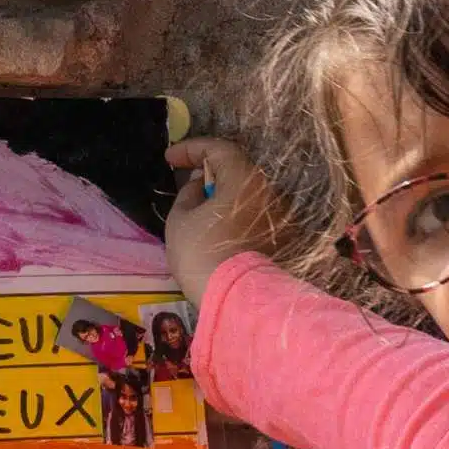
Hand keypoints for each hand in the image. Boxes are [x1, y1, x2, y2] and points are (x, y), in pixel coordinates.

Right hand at [164, 138, 286, 303]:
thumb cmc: (202, 254)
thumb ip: (188, 193)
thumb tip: (200, 184)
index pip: (219, 148)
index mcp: (245, 178)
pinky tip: (216, 223)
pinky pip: (252, 213)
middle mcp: (268, 191)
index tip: (169, 158)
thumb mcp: (181, 219)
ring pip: (246, 193)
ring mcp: (277, 216)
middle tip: (186, 178)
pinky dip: (233, 211)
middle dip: (209, 169)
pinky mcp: (278, 238)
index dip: (191, 148)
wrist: (236, 299)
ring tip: (198, 203)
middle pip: (237, 169)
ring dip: (222, 192)